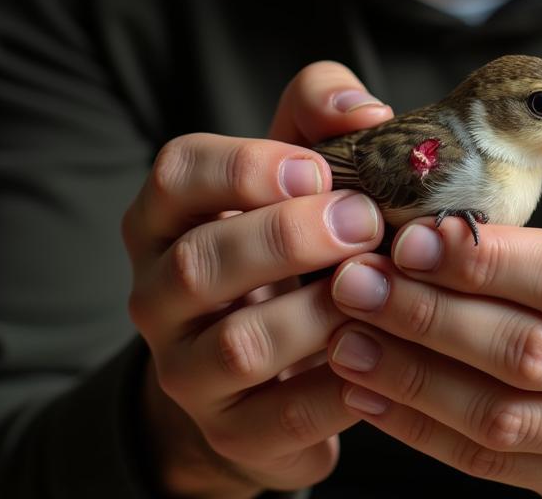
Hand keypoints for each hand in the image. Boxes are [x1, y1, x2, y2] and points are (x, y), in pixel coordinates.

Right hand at [121, 63, 392, 497]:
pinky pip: (281, 416)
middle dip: (289, 238)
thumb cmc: (295, 239)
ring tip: (378, 287)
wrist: (278, 361)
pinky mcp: (231, 430)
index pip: (176, 175)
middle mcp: (158, 292)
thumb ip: (322, 112)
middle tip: (364, 222)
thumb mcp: (300, 165)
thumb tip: (366, 113)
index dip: (245, 167)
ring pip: (237, 343)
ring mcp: (185, 368)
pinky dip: (339, 386)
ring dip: (320, 312)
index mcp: (168, 215)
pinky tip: (384, 353)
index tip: (318, 168)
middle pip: (198, 263)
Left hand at [324, 119, 541, 498]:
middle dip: (429, 317)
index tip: (411, 237)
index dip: (483, 262)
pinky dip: (426, 432)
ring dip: (413, 378)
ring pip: (503, 418)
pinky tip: (373, 393)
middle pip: (528, 352)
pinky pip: (495, 465)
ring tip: (348, 335)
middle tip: (356, 283)